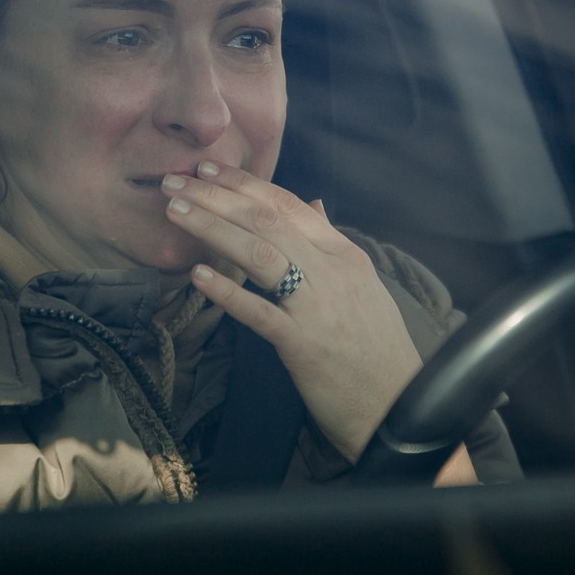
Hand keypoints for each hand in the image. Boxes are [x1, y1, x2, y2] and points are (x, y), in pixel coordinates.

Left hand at [162, 162, 445, 468]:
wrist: (400, 407)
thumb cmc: (376, 349)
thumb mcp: (362, 285)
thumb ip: (332, 242)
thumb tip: (314, 202)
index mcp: (344, 255)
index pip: (288, 205)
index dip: (245, 183)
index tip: (208, 167)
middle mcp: (332, 272)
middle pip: (265, 221)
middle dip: (216, 196)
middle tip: (175, 181)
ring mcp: (318, 307)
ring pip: (259, 254)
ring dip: (212, 228)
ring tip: (176, 212)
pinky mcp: (304, 345)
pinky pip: (260, 312)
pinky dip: (228, 291)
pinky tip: (197, 275)